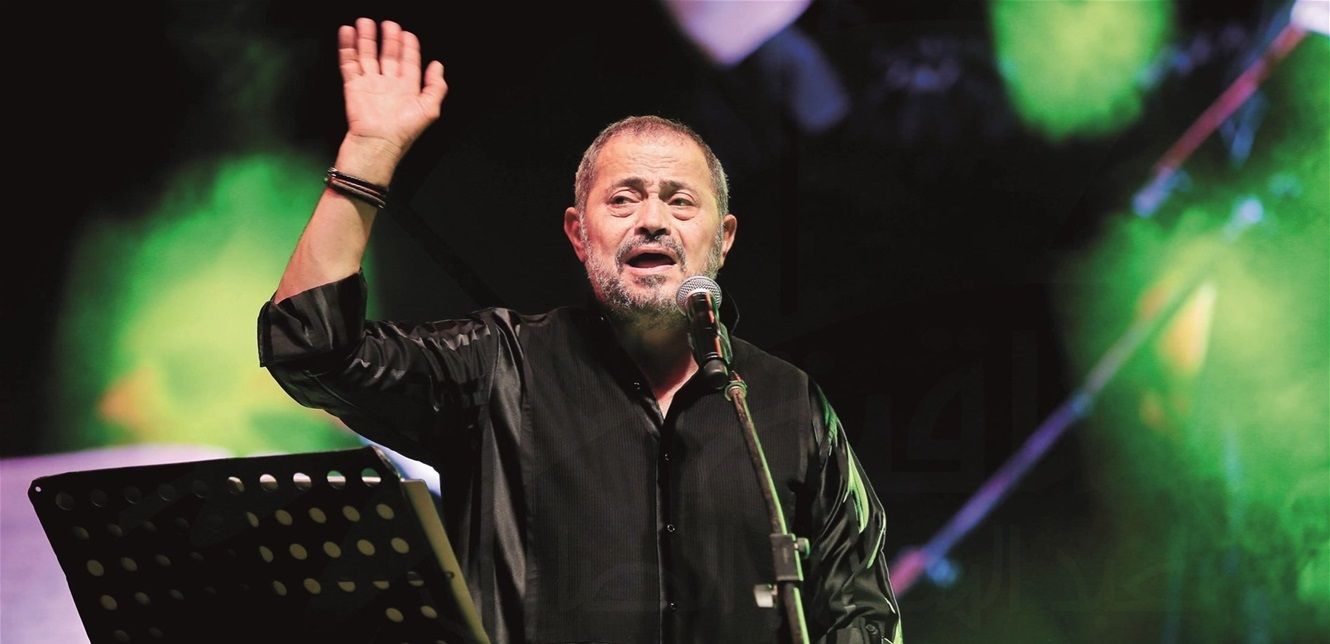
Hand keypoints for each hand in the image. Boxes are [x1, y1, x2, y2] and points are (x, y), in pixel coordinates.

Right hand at [338, 18, 446, 159]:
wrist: (376, 143)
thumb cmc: (402, 132)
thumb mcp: (429, 109)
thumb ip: (436, 86)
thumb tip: (438, 66)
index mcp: (407, 89)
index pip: (408, 62)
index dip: (409, 47)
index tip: (407, 34)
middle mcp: (388, 85)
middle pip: (388, 55)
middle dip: (388, 38)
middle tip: (388, 24)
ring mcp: (370, 84)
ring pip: (367, 55)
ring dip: (366, 38)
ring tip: (365, 22)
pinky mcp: (353, 86)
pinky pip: (349, 63)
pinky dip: (348, 47)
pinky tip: (348, 33)